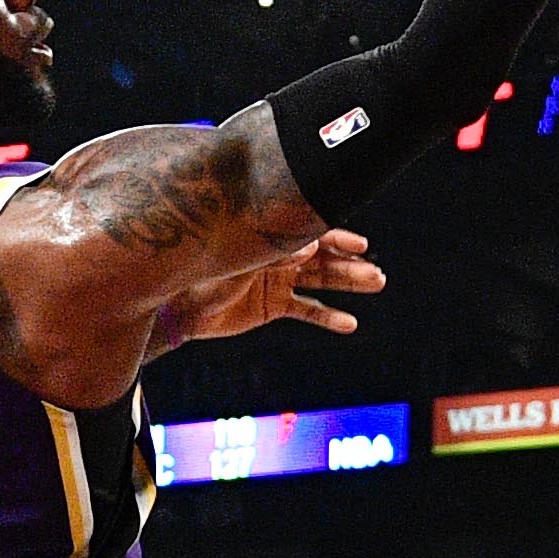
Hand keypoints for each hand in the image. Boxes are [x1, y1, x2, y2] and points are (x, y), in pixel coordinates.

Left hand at [163, 226, 384, 348]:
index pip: (312, 234)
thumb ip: (276, 253)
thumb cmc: (205, 272)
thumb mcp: (243, 259)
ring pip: (321, 282)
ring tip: (375, 284)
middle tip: (377, 276)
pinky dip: (328, 317)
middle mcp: (279, 257)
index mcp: (272, 238)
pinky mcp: (274, 307)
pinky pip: (307, 311)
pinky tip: (349, 323)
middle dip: (350, 265)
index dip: (338, 240)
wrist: (181, 307)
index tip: (361, 245)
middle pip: (323, 259)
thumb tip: (313, 246)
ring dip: (347, 284)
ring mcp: (278, 281)